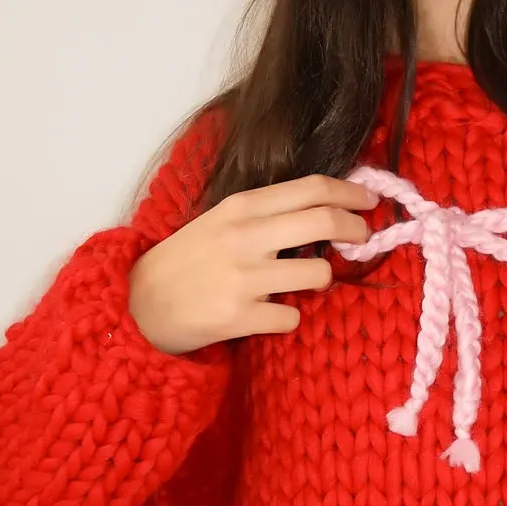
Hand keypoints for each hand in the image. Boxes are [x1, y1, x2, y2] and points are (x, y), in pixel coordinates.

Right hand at [129, 175, 379, 354]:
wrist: (136, 306)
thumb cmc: (185, 261)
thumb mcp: (219, 222)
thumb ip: (265, 215)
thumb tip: (324, 209)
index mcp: (240, 207)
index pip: (311, 188)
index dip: (350, 193)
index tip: (370, 201)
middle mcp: (244, 237)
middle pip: (324, 221)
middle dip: (356, 228)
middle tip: (362, 237)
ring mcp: (243, 278)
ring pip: (318, 272)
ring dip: (322, 278)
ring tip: (305, 280)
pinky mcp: (240, 317)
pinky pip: (292, 317)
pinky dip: (288, 317)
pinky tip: (269, 313)